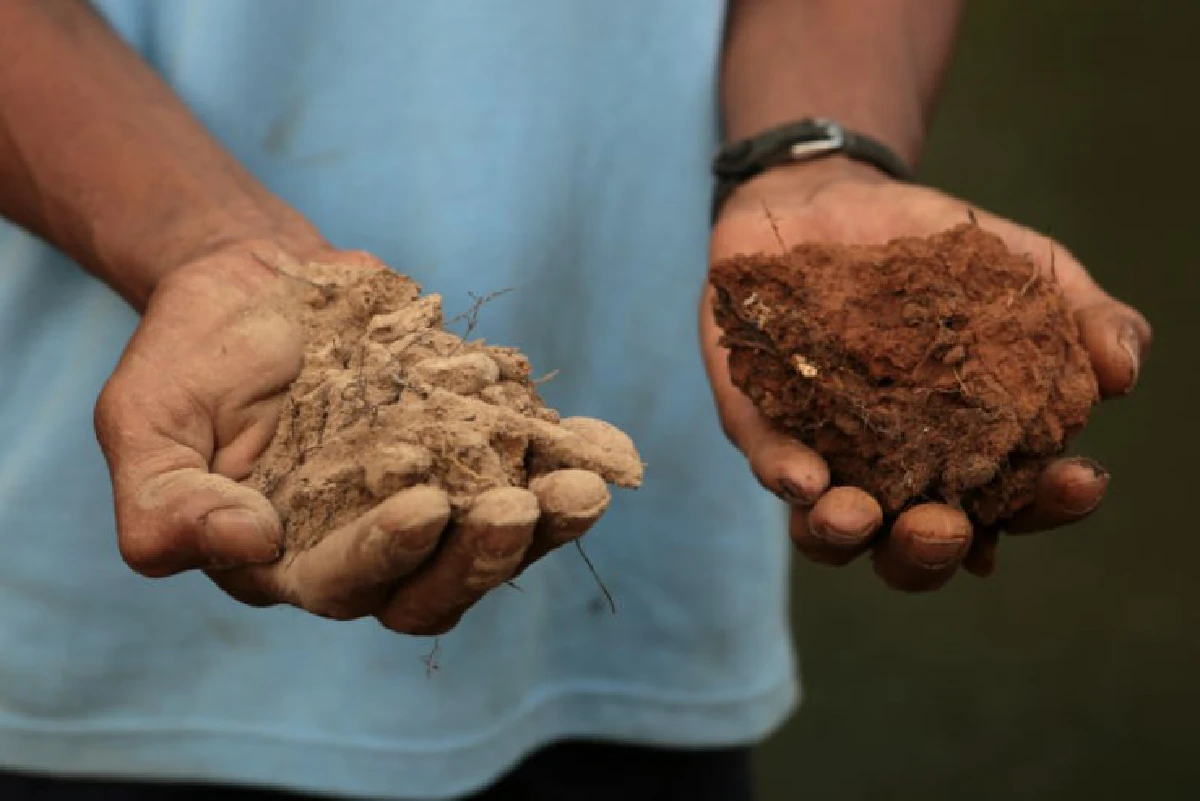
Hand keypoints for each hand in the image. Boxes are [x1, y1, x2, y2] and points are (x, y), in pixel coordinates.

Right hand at [95, 240, 620, 633]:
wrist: (255, 282)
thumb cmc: (191, 358)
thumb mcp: (144, 425)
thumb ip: (167, 505)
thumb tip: (250, 542)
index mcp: (293, 559)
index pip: (348, 584)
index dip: (388, 556)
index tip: (423, 505)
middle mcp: (371, 540)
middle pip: (440, 582)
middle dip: (484, 557)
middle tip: (522, 512)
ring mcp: (432, 491)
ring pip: (497, 535)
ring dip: (547, 524)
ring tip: (584, 491)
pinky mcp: (471, 444)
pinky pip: (527, 464)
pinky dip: (568, 459)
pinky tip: (604, 449)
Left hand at [701, 159, 1151, 590]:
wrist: (829, 197)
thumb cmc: (934, 249)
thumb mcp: (1023, 268)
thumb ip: (1082, 314)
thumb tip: (1122, 372)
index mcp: (966, 454)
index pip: (1010, 506)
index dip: (1045, 507)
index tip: (1075, 479)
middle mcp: (892, 471)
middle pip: (910, 548)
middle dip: (928, 551)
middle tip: (944, 527)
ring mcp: (822, 450)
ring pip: (829, 529)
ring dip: (844, 536)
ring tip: (861, 518)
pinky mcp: (758, 417)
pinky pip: (766, 460)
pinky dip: (783, 474)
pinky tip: (802, 478)